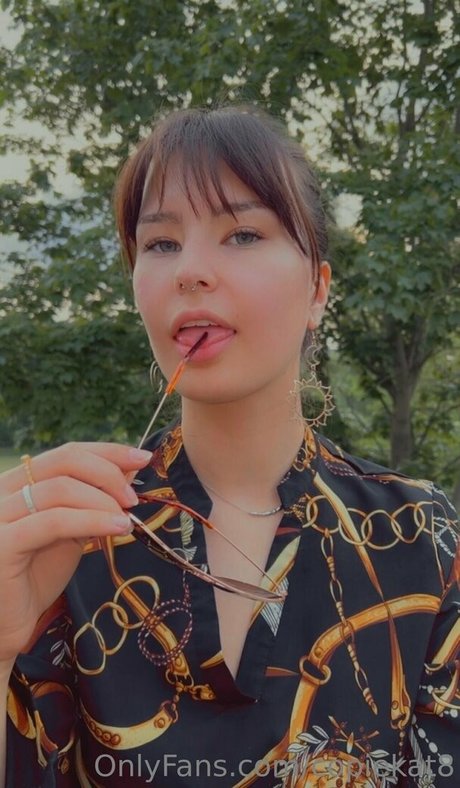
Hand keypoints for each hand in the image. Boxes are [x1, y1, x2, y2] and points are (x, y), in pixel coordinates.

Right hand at [0, 442, 151, 663]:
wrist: (8, 624)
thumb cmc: (35, 578)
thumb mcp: (71, 531)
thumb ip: (91, 501)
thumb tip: (129, 472)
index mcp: (17, 483)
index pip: (66, 453)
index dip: (107, 452)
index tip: (143, 458)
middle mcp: (2, 492)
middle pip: (63, 462)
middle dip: (108, 473)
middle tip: (133, 498)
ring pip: (59, 490)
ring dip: (103, 501)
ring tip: (126, 519)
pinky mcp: (1, 544)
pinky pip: (52, 522)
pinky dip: (91, 520)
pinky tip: (116, 527)